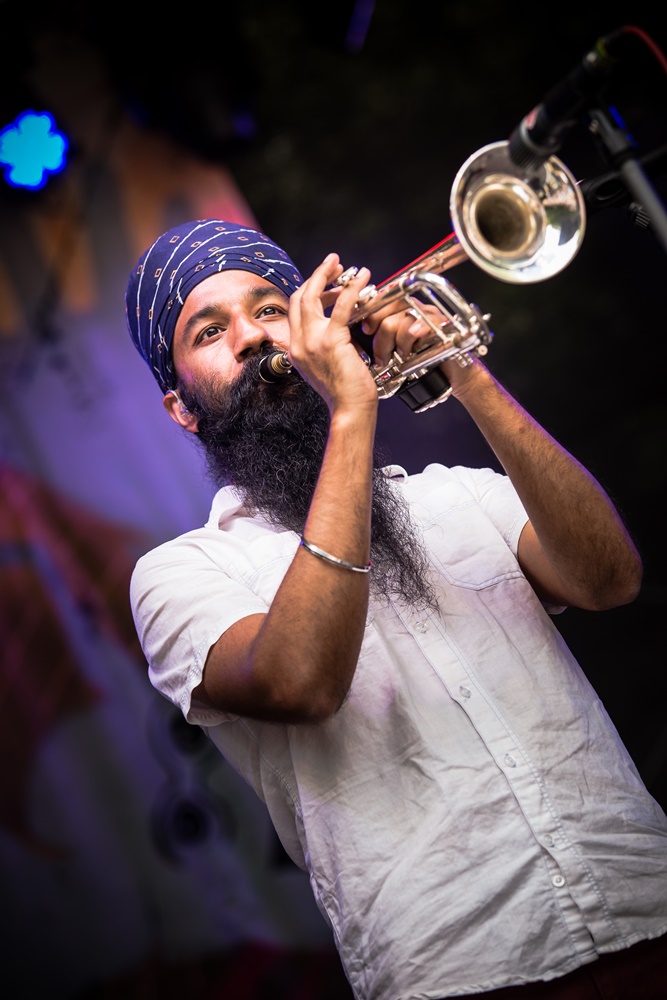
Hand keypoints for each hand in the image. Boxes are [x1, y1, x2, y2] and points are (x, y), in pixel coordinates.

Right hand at [288, 254, 377, 415]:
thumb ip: (322, 347)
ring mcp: (312, 341)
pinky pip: (341, 305)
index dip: (309, 291)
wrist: (350, 410)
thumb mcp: (326, 367)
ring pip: (312, 296)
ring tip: (343, 265)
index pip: (295, 310)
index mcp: (295, 350)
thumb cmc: (345, 393)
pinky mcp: (331, 340)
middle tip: (333, 264)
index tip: (326, 282)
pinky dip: (352, 287)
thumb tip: (336, 328)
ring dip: (327, 275)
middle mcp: (298, 344)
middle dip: (315, 276)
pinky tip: (363, 277)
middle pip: (299, 298)